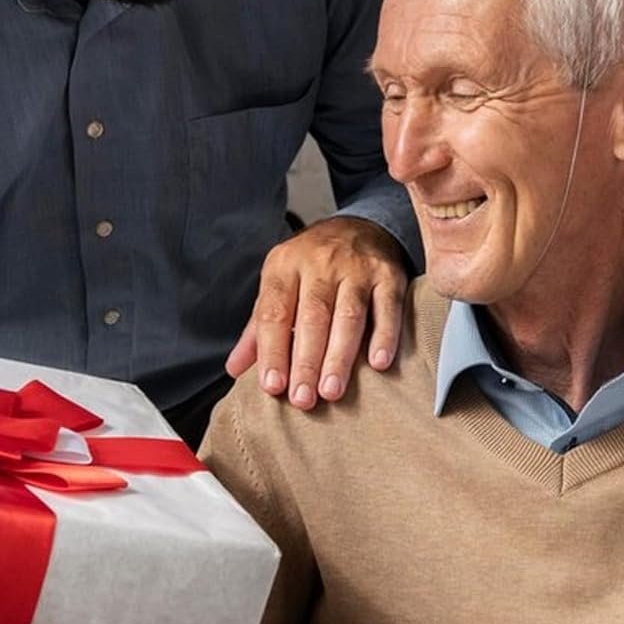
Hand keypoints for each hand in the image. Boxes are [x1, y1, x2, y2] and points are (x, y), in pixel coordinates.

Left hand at [227, 216, 408, 408]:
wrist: (361, 225)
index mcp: (286, 265)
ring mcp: (357, 268)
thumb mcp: (281, 284)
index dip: (273, 351)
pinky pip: (387, 307)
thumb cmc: (314, 265)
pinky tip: (378, 363)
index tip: (273, 387)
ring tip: (332, 390)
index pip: (275, 312)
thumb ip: (260, 327)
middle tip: (303, 399)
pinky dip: (384, 335)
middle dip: (306, 361)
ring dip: (340, 355)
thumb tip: (235, 368)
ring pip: (348, 315)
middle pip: (312, 317)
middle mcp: (321, 263)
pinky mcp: (389, 275)